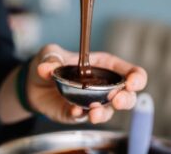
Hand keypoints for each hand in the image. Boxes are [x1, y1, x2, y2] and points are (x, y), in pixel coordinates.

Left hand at [26, 44, 146, 123]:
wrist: (33, 81)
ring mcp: (92, 102)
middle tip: (117, 100)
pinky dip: (80, 116)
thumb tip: (46, 67)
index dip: (137, 77)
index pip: (129, 72)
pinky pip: (83, 117)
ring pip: (107, 112)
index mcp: (104, 66)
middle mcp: (103, 86)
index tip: (132, 82)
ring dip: (104, 113)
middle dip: (126, 100)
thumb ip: (52, 58)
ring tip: (94, 113)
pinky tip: (75, 111)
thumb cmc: (51, 62)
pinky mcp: (77, 114)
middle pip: (126, 96)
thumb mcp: (51, 53)